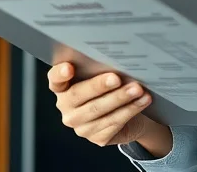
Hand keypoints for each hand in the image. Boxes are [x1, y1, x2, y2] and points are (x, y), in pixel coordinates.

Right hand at [47, 62, 163, 147]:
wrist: (128, 114)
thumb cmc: (111, 88)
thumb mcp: (102, 75)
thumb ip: (99, 68)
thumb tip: (114, 58)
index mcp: (63, 88)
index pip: (55, 80)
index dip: (60, 74)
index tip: (69, 68)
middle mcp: (67, 107)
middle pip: (78, 95)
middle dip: (99, 86)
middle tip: (117, 78)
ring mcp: (80, 125)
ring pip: (98, 110)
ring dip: (121, 98)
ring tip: (137, 89)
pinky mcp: (97, 138)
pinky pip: (113, 123)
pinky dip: (130, 110)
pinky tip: (142, 101)